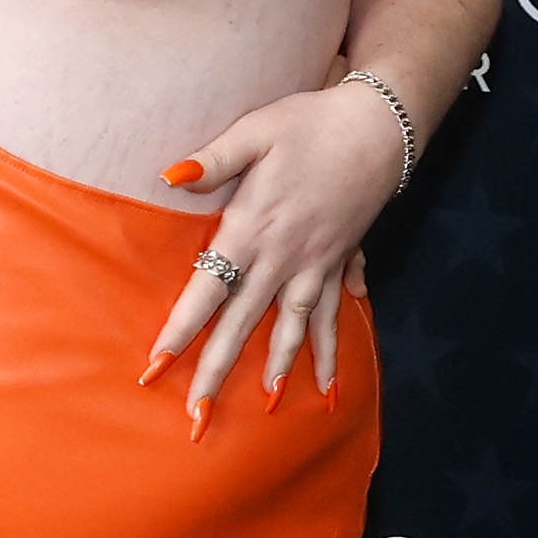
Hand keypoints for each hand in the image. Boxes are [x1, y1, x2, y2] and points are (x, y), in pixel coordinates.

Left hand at [145, 79, 405, 422]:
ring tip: (270, 403)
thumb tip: (171, 177)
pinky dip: (332, 343)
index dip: (182, 329)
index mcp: (254, 228)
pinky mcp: (340, 259)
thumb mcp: (256, 131)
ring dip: (281, 366)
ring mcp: (316, 263)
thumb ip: (214, 159)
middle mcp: (284, 256)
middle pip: (244, 323)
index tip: (158, 365)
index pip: (209, 289)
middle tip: (198, 414)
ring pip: (294, 326)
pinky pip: (334, 311)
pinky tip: (331, 375)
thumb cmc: (309, 123)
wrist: (378, 126)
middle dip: (219, 369)